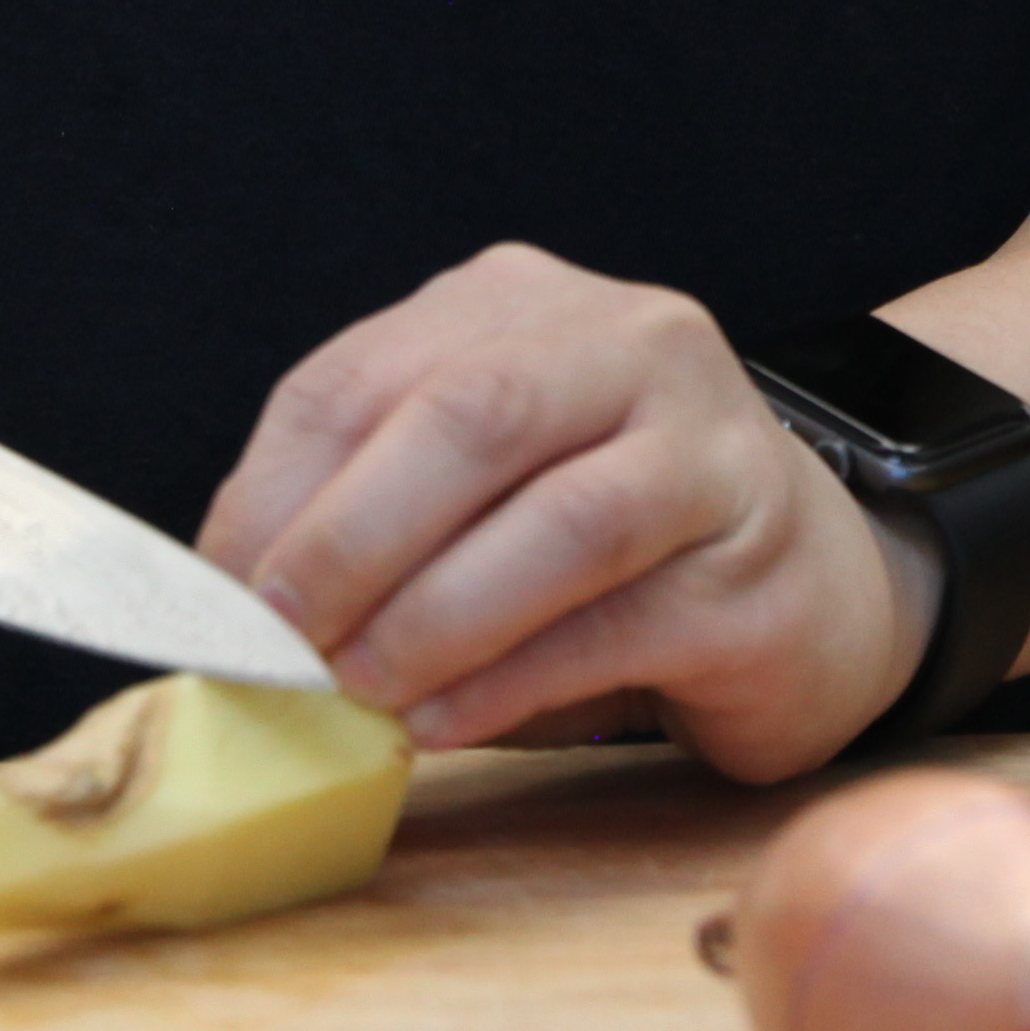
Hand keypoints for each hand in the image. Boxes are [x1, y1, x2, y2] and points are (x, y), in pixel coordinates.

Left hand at [196, 246, 938, 780]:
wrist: (815, 588)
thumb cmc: (608, 550)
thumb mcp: (475, 497)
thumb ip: (367, 517)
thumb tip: (235, 605)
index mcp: (524, 308)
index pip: (364, 376)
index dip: (274, 492)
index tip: (214, 597)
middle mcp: (632, 343)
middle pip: (468, 417)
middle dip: (347, 541)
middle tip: (277, 646)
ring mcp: (713, 448)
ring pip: (557, 521)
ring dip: (432, 620)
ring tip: (356, 697)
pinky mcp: (759, 567)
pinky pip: (618, 623)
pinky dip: (510, 681)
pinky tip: (442, 722)